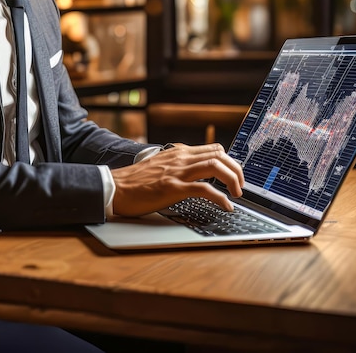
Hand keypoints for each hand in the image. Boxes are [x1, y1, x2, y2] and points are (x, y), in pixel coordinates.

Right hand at [110, 142, 243, 217]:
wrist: (115, 187)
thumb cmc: (136, 181)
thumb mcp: (161, 166)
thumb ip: (178, 166)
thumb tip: (195, 173)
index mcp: (179, 152)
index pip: (214, 148)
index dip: (230, 161)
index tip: (236, 175)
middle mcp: (180, 158)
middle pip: (219, 154)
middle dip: (236, 169)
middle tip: (240, 186)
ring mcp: (177, 172)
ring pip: (215, 166)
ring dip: (232, 180)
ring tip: (237, 194)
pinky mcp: (172, 187)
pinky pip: (203, 189)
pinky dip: (220, 197)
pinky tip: (226, 205)